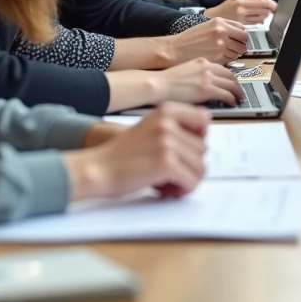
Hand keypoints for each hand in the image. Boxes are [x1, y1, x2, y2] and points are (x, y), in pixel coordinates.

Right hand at [64, 103, 209, 201]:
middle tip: (167, 173)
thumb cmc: (121, 155)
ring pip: (200, 168)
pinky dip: (181, 190)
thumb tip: (204, 144)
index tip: (185, 150)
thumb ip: (174, 130)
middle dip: (189, 165)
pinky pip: (191, 181)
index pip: (204, 119)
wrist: (96, 169)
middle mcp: (168, 123)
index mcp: (166, 111)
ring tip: (164, 182)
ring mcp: (167, 142)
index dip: (199, 138)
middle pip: (203, 149)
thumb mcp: (150, 130)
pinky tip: (164, 189)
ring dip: (185, 180)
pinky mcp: (166, 163)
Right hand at [151, 59, 243, 105]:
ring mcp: (208, 78)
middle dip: (237, 84)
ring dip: (237, 92)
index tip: (233, 82)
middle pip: (231, 75)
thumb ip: (198, 73)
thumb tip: (206, 83)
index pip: (223, 68)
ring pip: (232, 85)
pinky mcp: (207, 90)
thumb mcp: (186, 70)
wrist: (158, 84)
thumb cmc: (167, 81)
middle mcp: (207, 68)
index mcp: (202, 62)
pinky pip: (227, 94)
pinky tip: (232, 103)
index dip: (231, 76)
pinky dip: (232, 99)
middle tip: (239, 91)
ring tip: (239, 98)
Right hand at [170, 17, 247, 62]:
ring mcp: (220, 46)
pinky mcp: (217, 58)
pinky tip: (219, 58)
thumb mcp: (208, 25)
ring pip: (238, 52)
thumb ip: (225, 27)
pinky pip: (230, 60)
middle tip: (235, 48)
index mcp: (219, 22)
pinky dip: (227, 60)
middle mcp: (221, 32)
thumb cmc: (190, 38)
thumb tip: (241, 33)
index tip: (240, 39)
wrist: (176, 50)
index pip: (242, 29)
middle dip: (241, 46)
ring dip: (234, 54)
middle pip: (243, 42)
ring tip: (224, 53)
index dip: (242, 36)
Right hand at [206, 0, 276, 23]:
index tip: (271, 3)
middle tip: (267, 7)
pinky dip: (259, 20)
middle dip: (269, 9)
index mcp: (241, 0)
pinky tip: (255, 17)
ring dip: (265, 15)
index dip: (271, 2)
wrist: (215, 17)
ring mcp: (241, 19)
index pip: (263, 1)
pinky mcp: (242, 26)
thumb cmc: (228, 6)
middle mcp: (241, 9)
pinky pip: (256, 23)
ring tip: (260, 12)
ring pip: (262, 18)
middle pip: (264, 10)